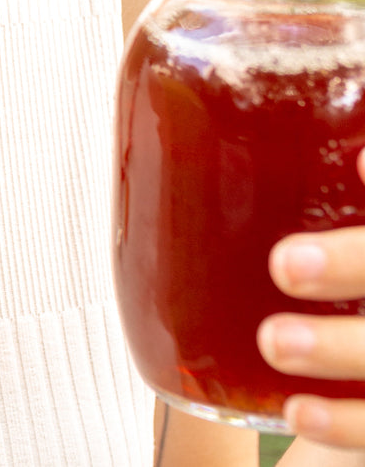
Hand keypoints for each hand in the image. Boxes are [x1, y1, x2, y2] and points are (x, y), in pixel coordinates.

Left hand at [258, 147, 364, 450]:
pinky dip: (347, 423)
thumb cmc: (328, 270)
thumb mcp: (317, 211)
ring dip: (340, 347)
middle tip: (283, 265)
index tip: (360, 160)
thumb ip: (297, 174)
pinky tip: (298, 411)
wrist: (343, 363)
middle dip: (357, 263)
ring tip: (273, 341)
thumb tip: (184, 108)